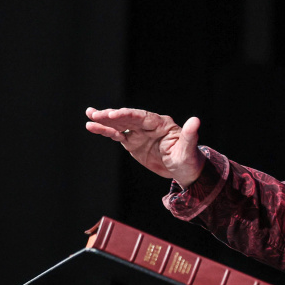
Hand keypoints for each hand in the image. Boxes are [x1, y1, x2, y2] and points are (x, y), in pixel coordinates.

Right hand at [85, 106, 205, 187]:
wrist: (184, 171)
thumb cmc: (189, 160)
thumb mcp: (189, 150)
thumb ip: (191, 135)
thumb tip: (196, 120)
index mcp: (161, 123)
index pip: (142, 117)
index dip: (127, 115)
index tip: (112, 114)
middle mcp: (148, 125)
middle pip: (127, 118)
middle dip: (111, 116)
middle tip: (94, 113)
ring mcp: (139, 133)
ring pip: (119, 124)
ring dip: (104, 120)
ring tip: (89, 115)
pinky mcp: (133, 142)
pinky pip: (117, 135)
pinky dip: (105, 131)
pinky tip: (92, 127)